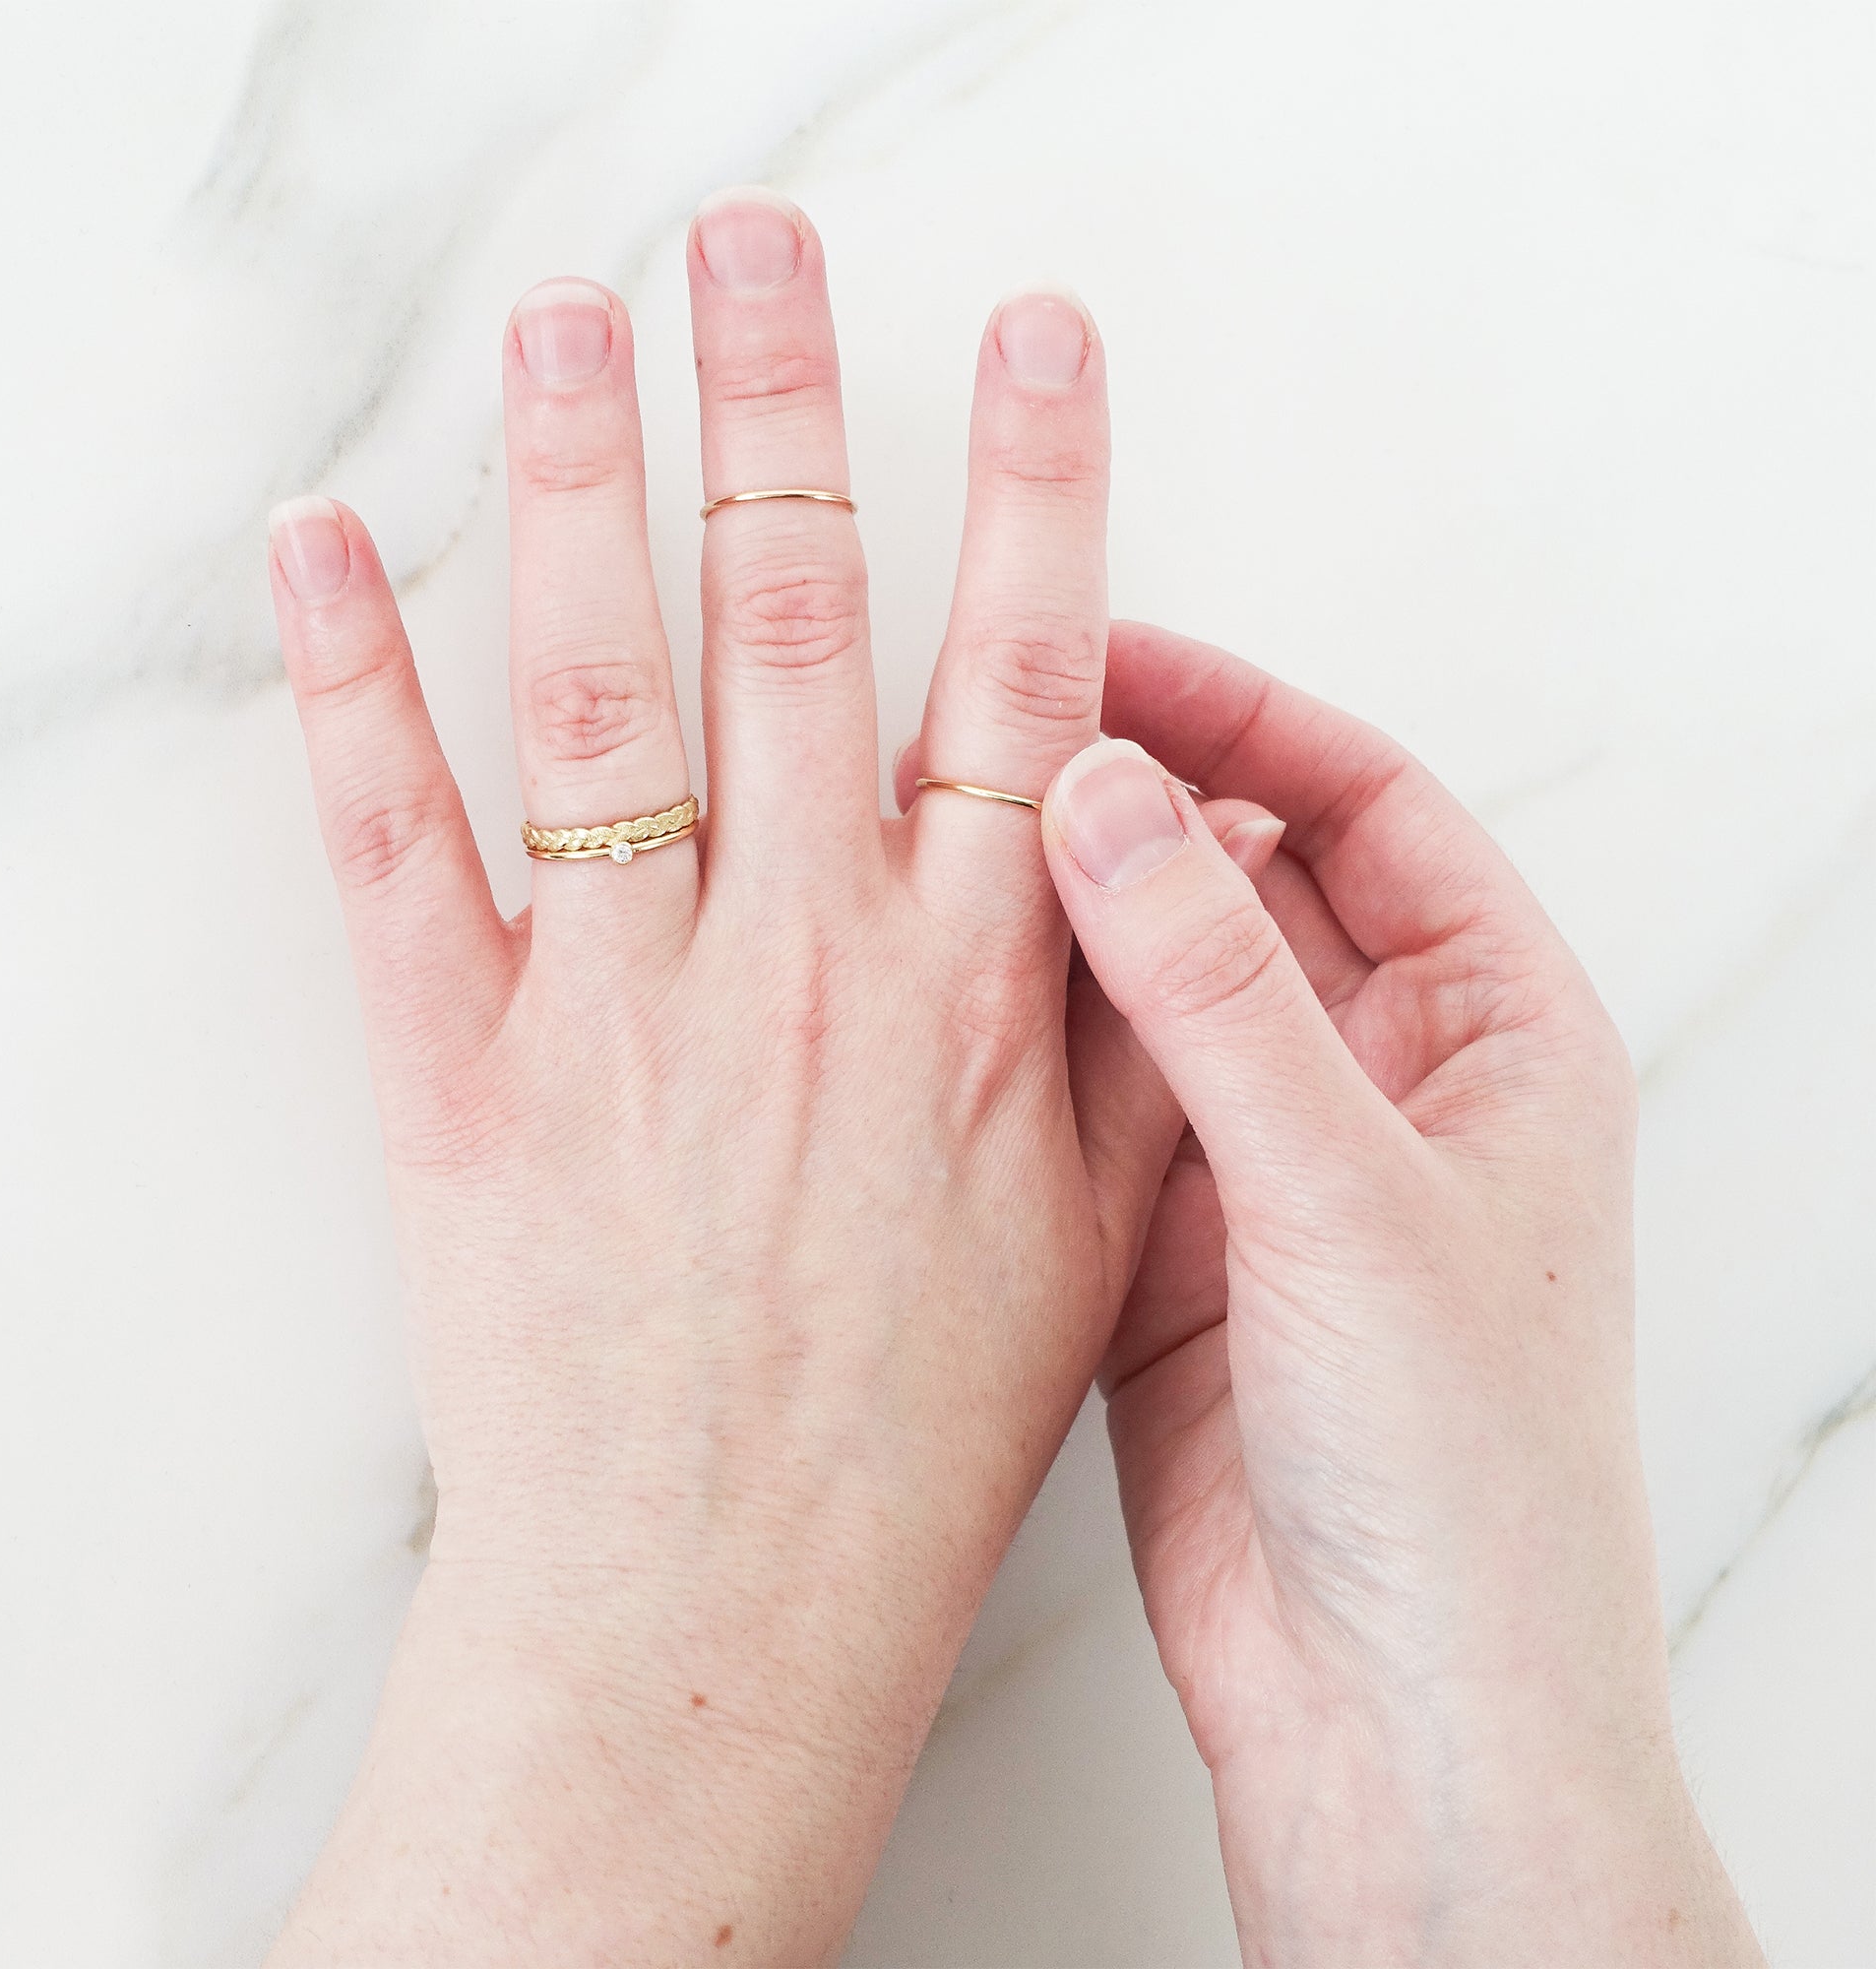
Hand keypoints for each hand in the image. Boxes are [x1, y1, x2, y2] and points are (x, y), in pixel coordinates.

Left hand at [261, 193, 1182, 1963]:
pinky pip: (396, 850)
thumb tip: (1154, 857)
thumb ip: (1124, 1029)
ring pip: (602, 694)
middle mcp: (803, 964)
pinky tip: (322, 549)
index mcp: (969, 997)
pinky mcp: (465, 1078)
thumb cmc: (912, 1435)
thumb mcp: (1084, 1238)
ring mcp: (623, 1011)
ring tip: (574, 323)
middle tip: (758, 250)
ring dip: (582, 484)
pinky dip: (348, 685)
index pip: (1019, 682)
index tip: (1036, 342)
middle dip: (785, 407)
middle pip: (797, 624)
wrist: (715, 1607)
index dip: (1039, 492)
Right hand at [1040, 625, 1763, 1965]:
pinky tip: (942, 1001)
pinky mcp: (1179, 1246)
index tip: (1100, 660)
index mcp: (1492, 1032)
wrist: (1397, 1721)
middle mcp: (1384, 1078)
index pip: (1363, 805)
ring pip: (1156, 986)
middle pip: (1248, 879)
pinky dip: (1029, 1044)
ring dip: (1064, 924)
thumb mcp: (1342, 1196)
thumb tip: (1096, 797)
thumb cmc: (1456, 1474)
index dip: (1237, 718)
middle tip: (984, 748)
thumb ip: (1213, 991)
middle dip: (1128, 809)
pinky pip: (1096, 1098)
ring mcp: (1273, 1161)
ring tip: (935, 855)